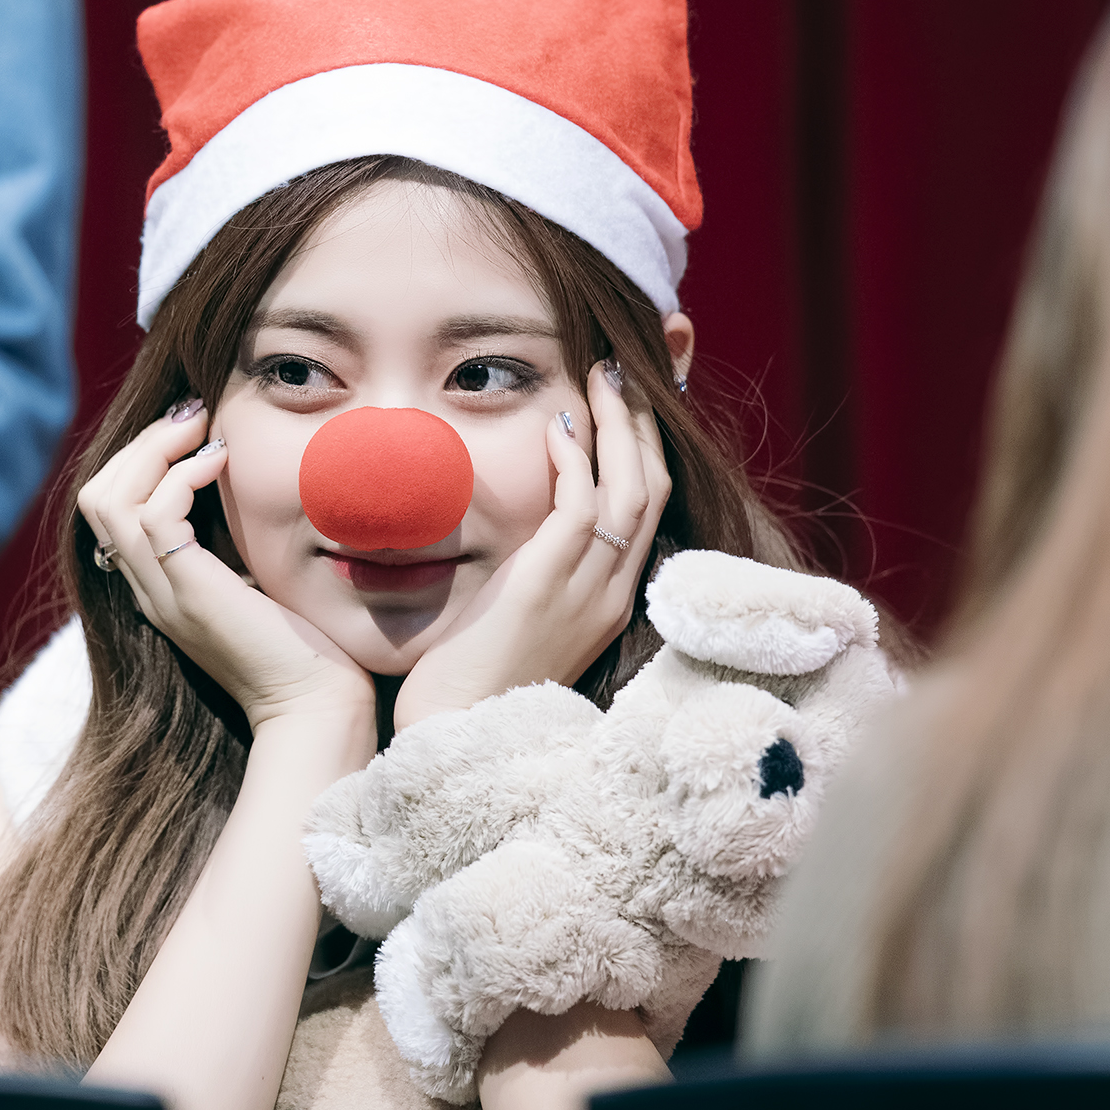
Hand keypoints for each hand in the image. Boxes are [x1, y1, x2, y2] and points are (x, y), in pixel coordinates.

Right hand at [76, 404, 375, 756]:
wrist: (318, 709)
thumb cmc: (309, 648)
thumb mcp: (261, 580)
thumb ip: (239, 542)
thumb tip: (244, 481)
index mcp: (161, 587)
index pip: (112, 511)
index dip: (142, 461)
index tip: (194, 431)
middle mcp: (149, 590)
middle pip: (97, 499)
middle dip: (140, 445)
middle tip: (193, 416)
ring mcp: (162, 594)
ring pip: (110, 500)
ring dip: (154, 450)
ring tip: (203, 429)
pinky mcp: (188, 595)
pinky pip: (153, 516)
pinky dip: (181, 476)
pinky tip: (222, 461)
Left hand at [394, 361, 669, 729]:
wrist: (457, 736)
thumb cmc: (472, 683)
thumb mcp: (520, 619)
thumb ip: (535, 574)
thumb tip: (523, 531)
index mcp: (610, 600)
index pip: (647, 510)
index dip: (643, 451)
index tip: (626, 406)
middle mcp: (613, 592)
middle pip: (652, 488)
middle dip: (641, 423)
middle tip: (619, 373)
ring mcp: (589, 591)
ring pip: (630, 488)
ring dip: (618, 425)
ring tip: (600, 376)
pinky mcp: (550, 586)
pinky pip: (581, 508)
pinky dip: (575, 461)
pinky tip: (557, 427)